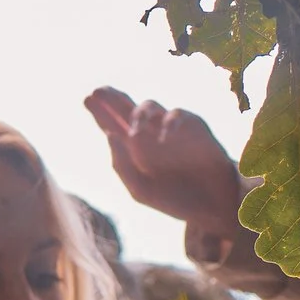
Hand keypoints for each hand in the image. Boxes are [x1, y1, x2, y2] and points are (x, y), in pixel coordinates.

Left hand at [84, 88, 246, 242]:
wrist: (213, 208)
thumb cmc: (175, 200)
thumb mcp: (141, 190)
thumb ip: (122, 166)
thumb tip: (109, 135)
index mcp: (133, 149)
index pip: (112, 125)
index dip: (99, 112)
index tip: (87, 99)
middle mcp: (149, 134)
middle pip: (126, 108)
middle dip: (112, 99)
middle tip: (98, 91)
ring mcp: (170, 128)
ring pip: (150, 107)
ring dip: (139, 114)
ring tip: (133, 131)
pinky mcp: (194, 127)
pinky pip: (178, 115)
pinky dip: (169, 123)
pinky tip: (162, 137)